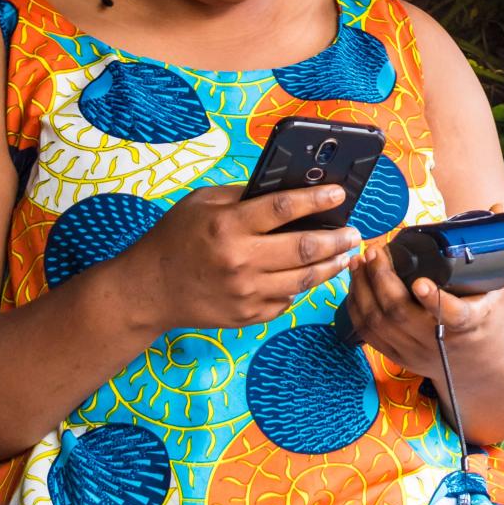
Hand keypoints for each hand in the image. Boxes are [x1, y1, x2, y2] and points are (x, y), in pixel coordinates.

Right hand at [122, 184, 361, 331]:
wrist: (148, 290)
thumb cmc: (175, 238)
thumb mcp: (202, 203)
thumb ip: (243, 195)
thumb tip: (288, 188)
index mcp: (228, 225)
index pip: (284, 208)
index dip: (317, 200)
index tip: (341, 194)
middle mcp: (239, 260)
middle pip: (303, 249)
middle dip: (337, 239)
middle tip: (355, 232)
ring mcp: (245, 292)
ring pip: (303, 280)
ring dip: (331, 266)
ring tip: (347, 254)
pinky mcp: (247, 316)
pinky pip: (286, 301)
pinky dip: (301, 288)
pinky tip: (312, 277)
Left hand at [344, 241, 503, 375]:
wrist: (481, 363)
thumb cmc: (491, 317)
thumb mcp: (502, 287)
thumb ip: (498, 248)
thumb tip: (497, 206)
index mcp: (472, 324)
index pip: (454, 316)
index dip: (435, 301)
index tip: (420, 282)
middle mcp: (439, 342)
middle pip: (401, 314)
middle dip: (382, 280)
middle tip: (376, 252)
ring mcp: (415, 351)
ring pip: (379, 323)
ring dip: (363, 289)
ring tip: (360, 261)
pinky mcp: (399, 356)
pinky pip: (368, 334)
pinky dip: (357, 307)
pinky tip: (356, 283)